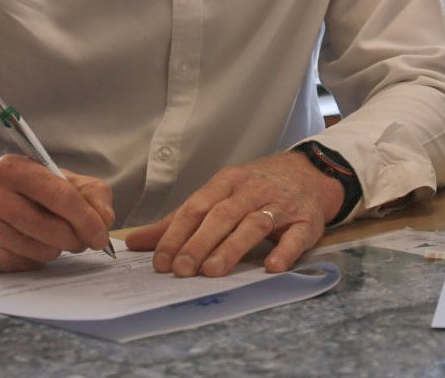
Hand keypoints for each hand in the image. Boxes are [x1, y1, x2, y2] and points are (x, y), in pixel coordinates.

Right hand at [0, 154, 115, 271]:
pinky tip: (27, 245)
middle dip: (76, 238)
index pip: (60, 196)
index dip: (87, 219)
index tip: (101, 235)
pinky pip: (24, 266)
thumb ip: (91, 193)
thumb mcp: (58, 179)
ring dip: (56, 249)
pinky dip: (35, 259)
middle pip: (52, 229)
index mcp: (12, 168)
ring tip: (50, 237)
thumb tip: (104, 220)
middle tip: (81, 240)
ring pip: (41, 251)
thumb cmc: (24, 192)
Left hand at [123, 150, 343, 276]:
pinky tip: (271, 266)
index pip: (197, 207)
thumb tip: (134, 243)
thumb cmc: (255, 188)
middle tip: (181, 270)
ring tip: (213, 271)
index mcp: (227, 182)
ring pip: (254, 224)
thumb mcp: (218, 195)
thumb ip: (178, 221)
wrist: (310, 172)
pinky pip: (295, 235)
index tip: (161, 261)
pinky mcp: (306, 220)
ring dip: (233, 247)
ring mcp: (280, 205)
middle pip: (223, 215)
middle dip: (200, 242)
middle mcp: (252, 190)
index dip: (177, 234)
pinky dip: (284, 250)